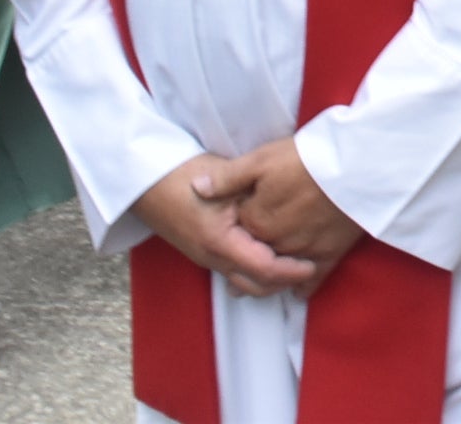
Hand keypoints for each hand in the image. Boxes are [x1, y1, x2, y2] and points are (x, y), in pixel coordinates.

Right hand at [131, 155, 316, 298]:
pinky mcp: (206, 254)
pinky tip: (273, 257)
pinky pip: (236, 273)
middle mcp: (213, 258)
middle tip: (313, 267)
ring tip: (297, 265)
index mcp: (220, 242)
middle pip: (256, 285)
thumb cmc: (185, 174)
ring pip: (245, 282)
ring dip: (271, 279)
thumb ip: (256, 199)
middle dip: (285, 281)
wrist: (146, 179)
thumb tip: (289, 211)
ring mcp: (207, 259)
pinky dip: (257, 272)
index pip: (265, 269)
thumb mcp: (227, 181)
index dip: (292, 269)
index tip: (314, 263)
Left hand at [211, 138, 365, 295]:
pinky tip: (297, 290)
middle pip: (256, 254)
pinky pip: (312, 279)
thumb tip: (195, 189)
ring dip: (268, 276)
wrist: (357, 165)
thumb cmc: (307, 158)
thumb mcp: (262, 159)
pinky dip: (303, 286)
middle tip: (236, 265)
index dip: (234, 224)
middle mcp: (276, 243)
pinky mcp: (330, 254)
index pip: (236, 230)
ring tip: (256, 282)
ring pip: (279, 271)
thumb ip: (228, 178)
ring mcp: (303, 252)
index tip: (232, 223)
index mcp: (256, 221)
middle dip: (247, 257)